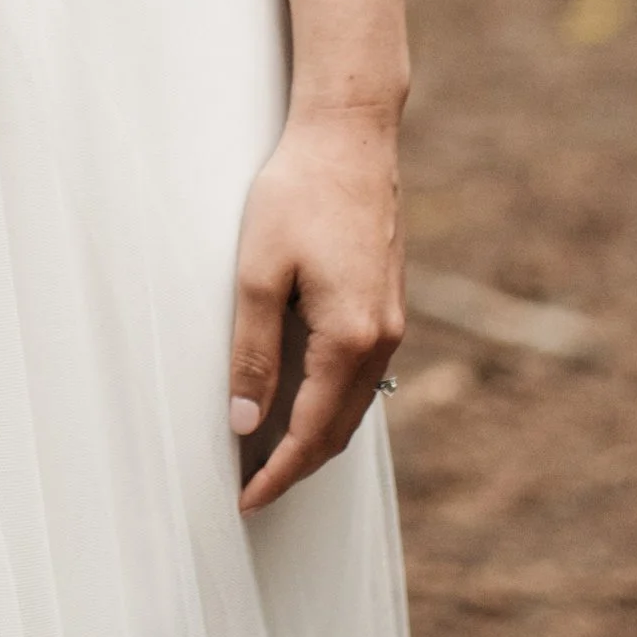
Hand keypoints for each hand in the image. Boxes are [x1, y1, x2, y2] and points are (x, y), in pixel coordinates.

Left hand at [227, 106, 404, 513]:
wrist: (349, 136)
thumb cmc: (298, 193)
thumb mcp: (257, 273)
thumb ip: (252, 353)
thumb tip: (244, 422)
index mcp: (350, 337)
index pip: (311, 432)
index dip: (277, 473)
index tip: (247, 501)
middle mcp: (382, 337)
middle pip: (339, 428)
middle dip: (297, 466)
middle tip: (253, 489)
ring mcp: (391, 319)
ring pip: (355, 403)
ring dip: (316, 435)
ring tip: (270, 454)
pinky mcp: (388, 300)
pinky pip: (363, 373)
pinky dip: (333, 400)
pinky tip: (304, 398)